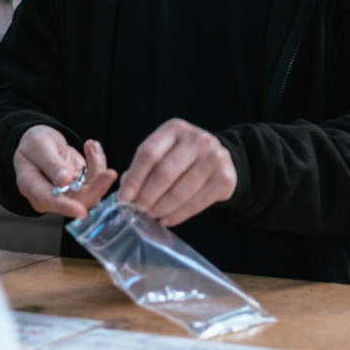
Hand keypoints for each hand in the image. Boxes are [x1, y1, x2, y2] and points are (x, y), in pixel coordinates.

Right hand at [13, 125, 116, 218]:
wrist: (40, 143)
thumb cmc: (33, 145)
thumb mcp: (37, 146)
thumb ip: (50, 163)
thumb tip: (64, 181)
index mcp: (33, 188)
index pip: (50, 201)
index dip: (65, 207)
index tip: (80, 211)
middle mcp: (52, 197)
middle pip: (78, 200)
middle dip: (96, 188)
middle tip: (109, 173)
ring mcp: (69, 192)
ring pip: (91, 190)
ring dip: (98, 168)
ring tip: (91, 146)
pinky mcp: (82, 185)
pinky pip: (96, 178)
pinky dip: (98, 162)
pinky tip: (91, 146)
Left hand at [117, 118, 236, 227]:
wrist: (218, 158)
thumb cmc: (182, 156)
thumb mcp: (163, 151)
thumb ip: (143, 167)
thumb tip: (126, 193)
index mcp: (174, 129)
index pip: (148, 153)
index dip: (134, 178)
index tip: (124, 197)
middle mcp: (196, 140)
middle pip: (164, 172)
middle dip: (147, 195)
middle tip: (138, 209)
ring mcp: (213, 158)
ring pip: (181, 190)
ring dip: (162, 207)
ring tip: (152, 215)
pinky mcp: (224, 178)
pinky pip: (196, 203)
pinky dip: (178, 215)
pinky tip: (167, 219)